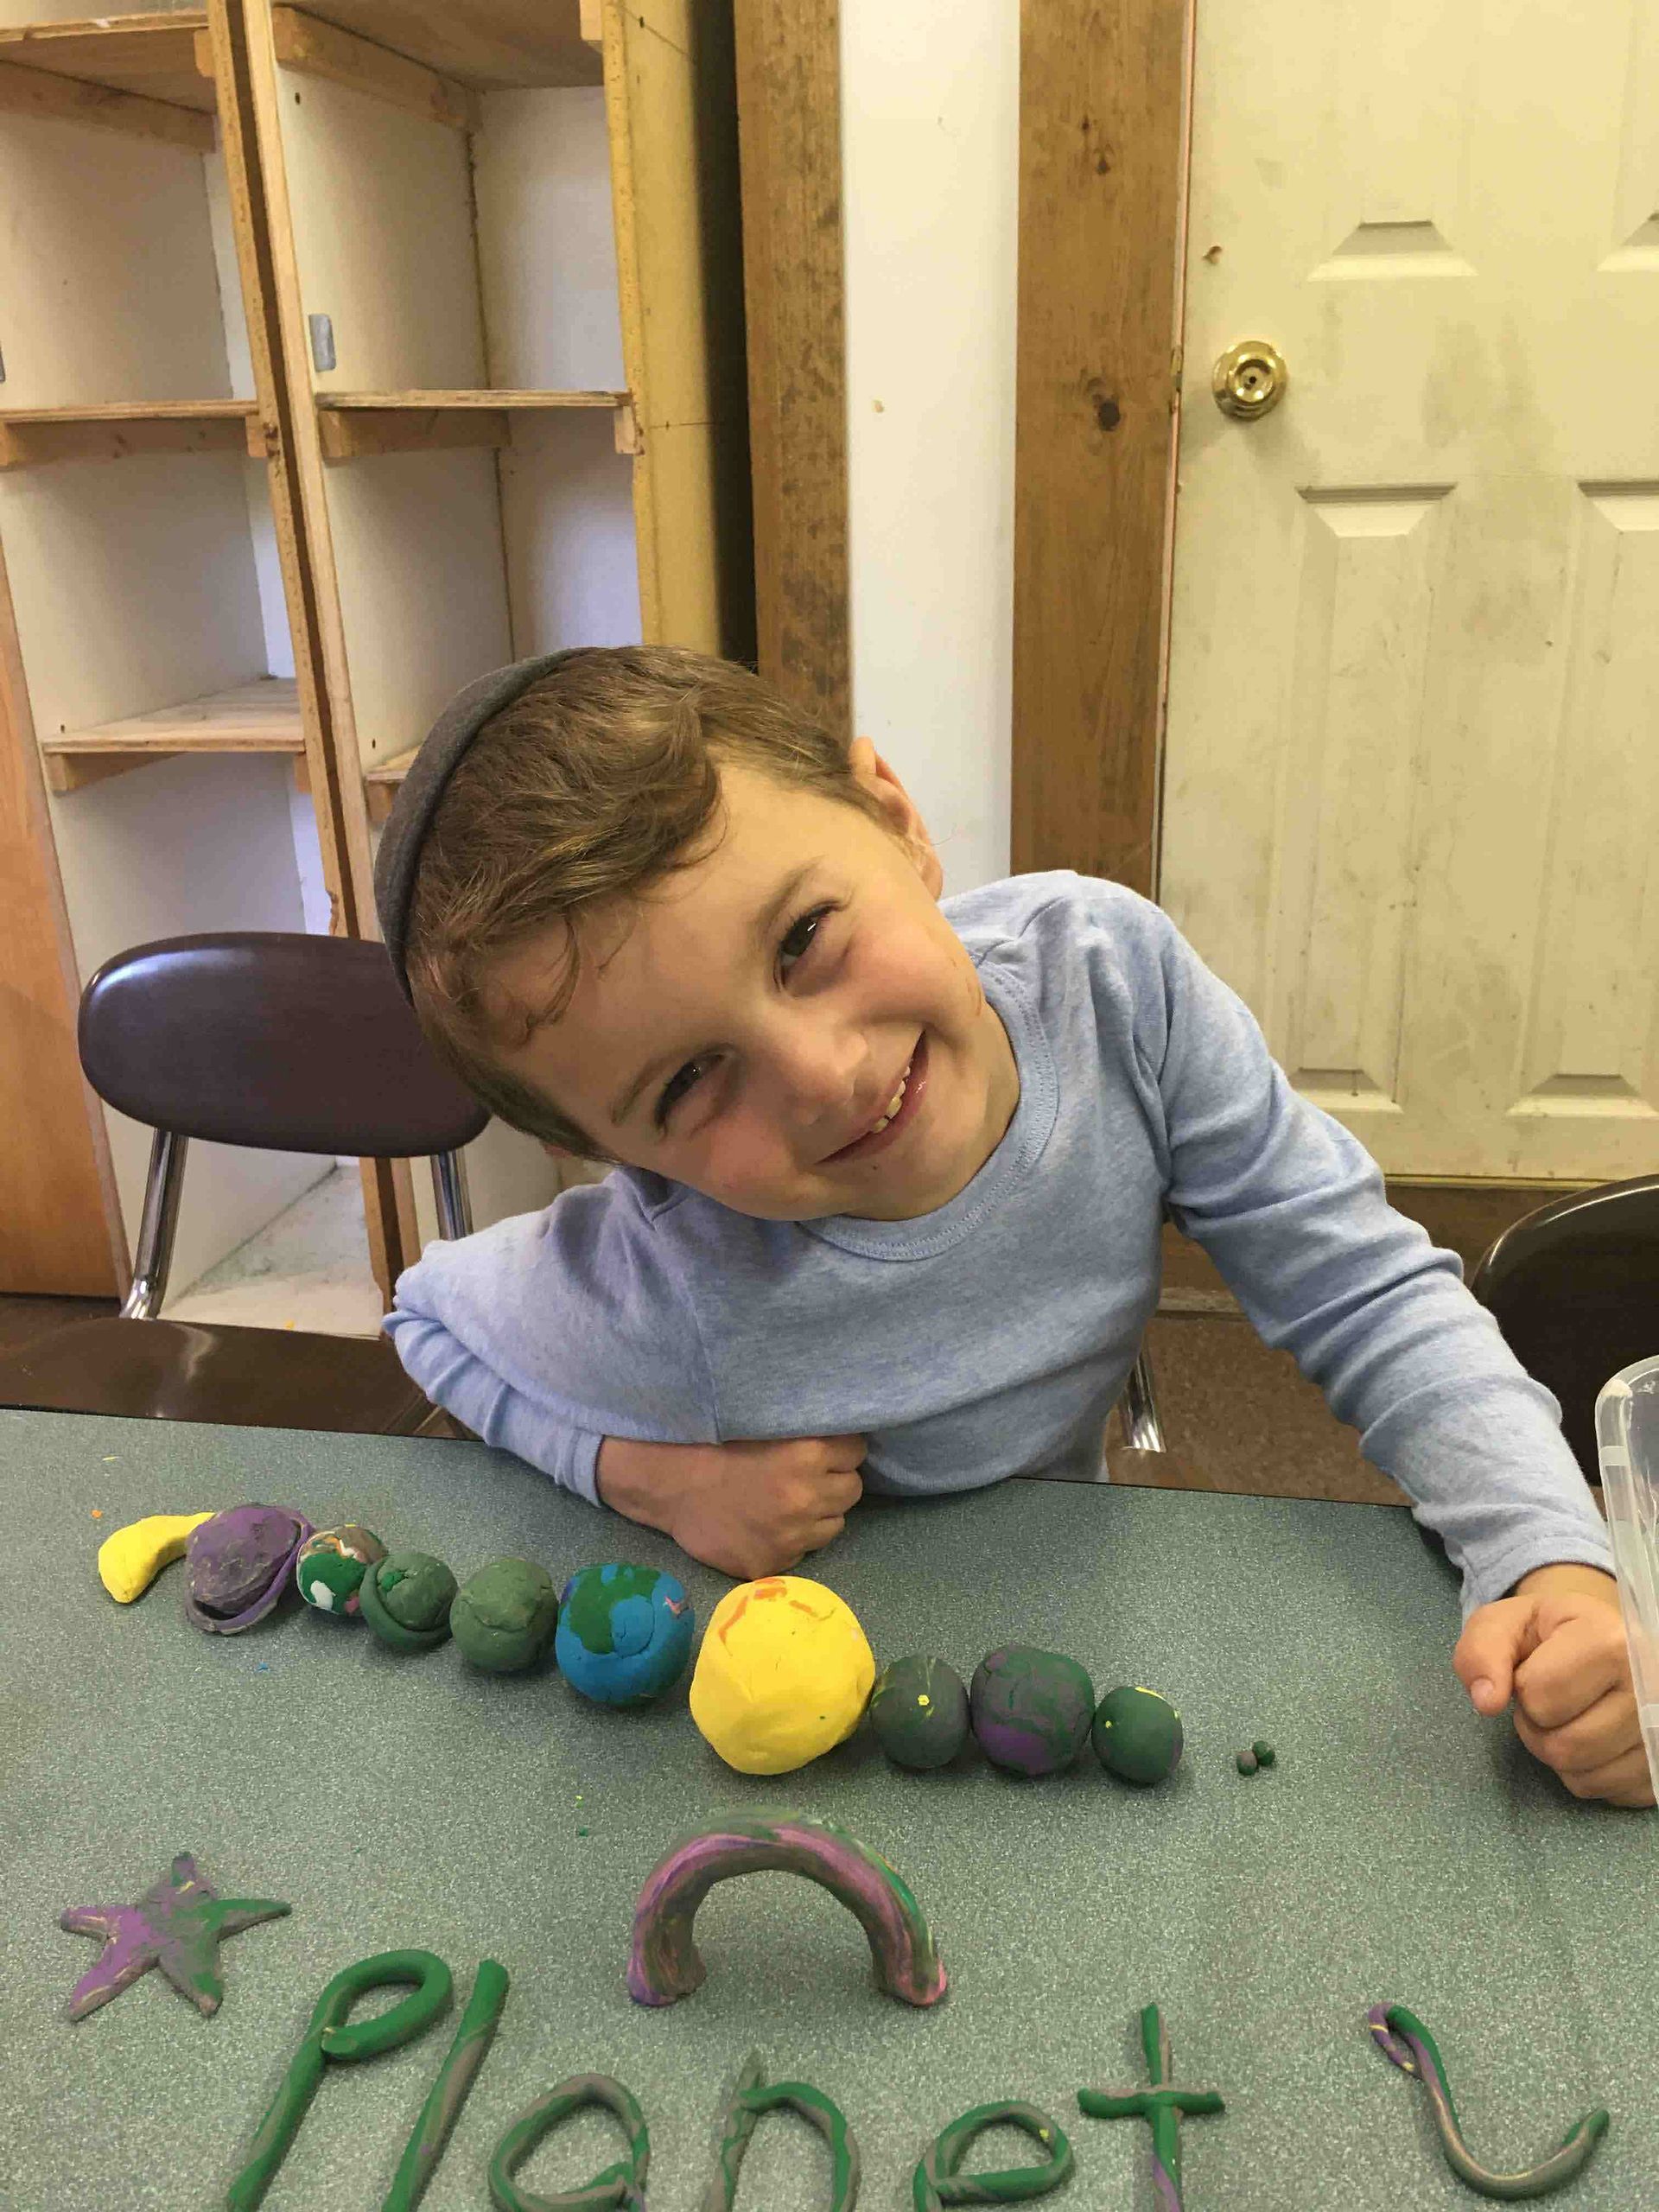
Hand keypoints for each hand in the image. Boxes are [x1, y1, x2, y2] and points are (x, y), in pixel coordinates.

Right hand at [595, 1433, 865, 1580]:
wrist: (672, 1485)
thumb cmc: (718, 1446)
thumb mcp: (769, 1426)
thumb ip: (809, 1432)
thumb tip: (846, 1430)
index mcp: (808, 1454)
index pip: (857, 1450)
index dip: (842, 1450)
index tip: (826, 1450)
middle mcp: (808, 1496)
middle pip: (852, 1489)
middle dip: (835, 1482)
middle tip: (808, 1478)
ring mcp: (793, 1535)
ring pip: (834, 1524)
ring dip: (819, 1513)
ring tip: (789, 1503)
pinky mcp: (776, 1562)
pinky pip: (804, 1551)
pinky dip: (793, 1539)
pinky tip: (769, 1526)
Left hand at [1453, 1563, 1652, 1806]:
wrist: (1606, 1639)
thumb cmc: (1552, 1633)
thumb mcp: (1507, 1623)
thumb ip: (1481, 1651)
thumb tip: (1486, 1702)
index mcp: (1610, 1640)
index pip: (1541, 1696)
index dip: (1522, 1690)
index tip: (1535, 1671)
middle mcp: (1650, 1687)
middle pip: (1563, 1746)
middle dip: (1536, 1728)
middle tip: (1548, 1702)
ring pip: (1584, 1777)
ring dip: (1558, 1754)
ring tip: (1570, 1718)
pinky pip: (1606, 1793)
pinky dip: (1587, 1774)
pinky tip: (1594, 1739)